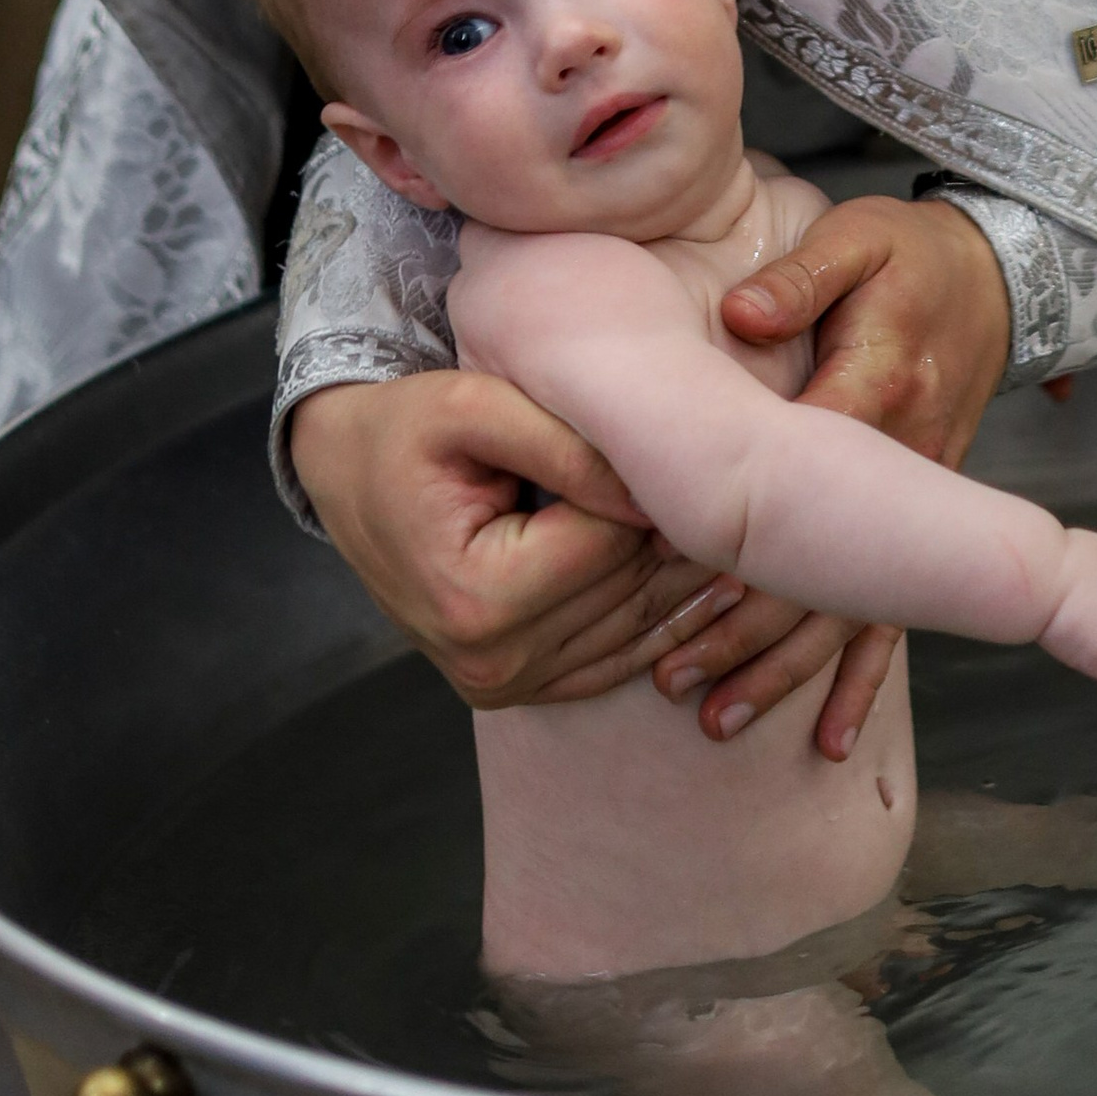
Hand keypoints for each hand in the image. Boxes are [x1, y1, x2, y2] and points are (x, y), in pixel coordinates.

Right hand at [289, 370, 747, 709]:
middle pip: (627, 591)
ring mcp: (500, 684)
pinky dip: (661, 628)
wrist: (349, 475)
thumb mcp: (474, 407)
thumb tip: (654, 494)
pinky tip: (710, 588)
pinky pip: (610, 663)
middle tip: (748, 499)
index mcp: (476, 597)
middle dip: (685, 543)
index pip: (611, 546)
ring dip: (691, 590)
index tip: (703, 459)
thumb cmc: (406, 429)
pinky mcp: (511, 688)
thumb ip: (567, 446)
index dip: (658, 498)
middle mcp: (490, 660)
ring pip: (632, 631)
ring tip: (746, 537)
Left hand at [651, 196, 1012, 753]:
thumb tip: (743, 316)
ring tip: (717, 715)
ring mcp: (917, 495)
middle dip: (745, 627)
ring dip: (784, 664)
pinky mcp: (922, 515)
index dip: (741, 532)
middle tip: (671, 677)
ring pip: (852, 602)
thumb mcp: (860, 240)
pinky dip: (862, 677)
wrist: (998, 278)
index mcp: (875, 385)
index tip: (669, 580)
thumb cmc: (910, 256)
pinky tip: (830, 738)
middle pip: (820, 561)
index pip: (802, 473)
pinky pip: (897, 607)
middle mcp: (901, 456)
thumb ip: (802, 279)